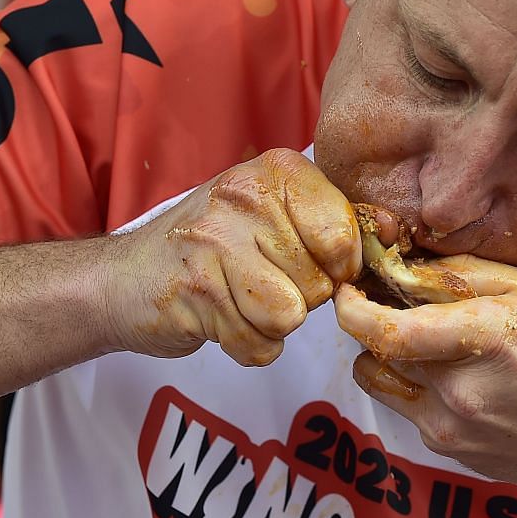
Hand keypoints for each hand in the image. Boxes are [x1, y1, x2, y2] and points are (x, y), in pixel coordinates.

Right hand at [113, 149, 360, 364]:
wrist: (124, 277)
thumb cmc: (215, 247)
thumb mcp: (275, 214)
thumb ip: (336, 221)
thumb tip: (392, 232)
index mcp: (275, 172)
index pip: (343, 235)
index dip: (337, 266)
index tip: (312, 262)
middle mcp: (244, 198)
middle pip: (319, 283)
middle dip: (299, 296)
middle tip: (258, 279)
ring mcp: (214, 244)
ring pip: (290, 315)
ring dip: (271, 323)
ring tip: (241, 299)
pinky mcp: (195, 292)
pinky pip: (257, 343)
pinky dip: (246, 345)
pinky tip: (223, 318)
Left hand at [333, 256, 516, 495]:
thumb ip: (469, 275)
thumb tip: (409, 261)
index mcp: (486, 339)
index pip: (386, 331)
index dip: (353, 308)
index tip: (350, 287)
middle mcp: (458, 390)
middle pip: (375, 350)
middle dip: (370, 320)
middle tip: (385, 299)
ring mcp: (447, 426)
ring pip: (379, 379)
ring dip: (386, 353)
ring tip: (421, 336)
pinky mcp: (445, 447)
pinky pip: (404, 403)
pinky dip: (413, 380)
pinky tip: (454, 372)